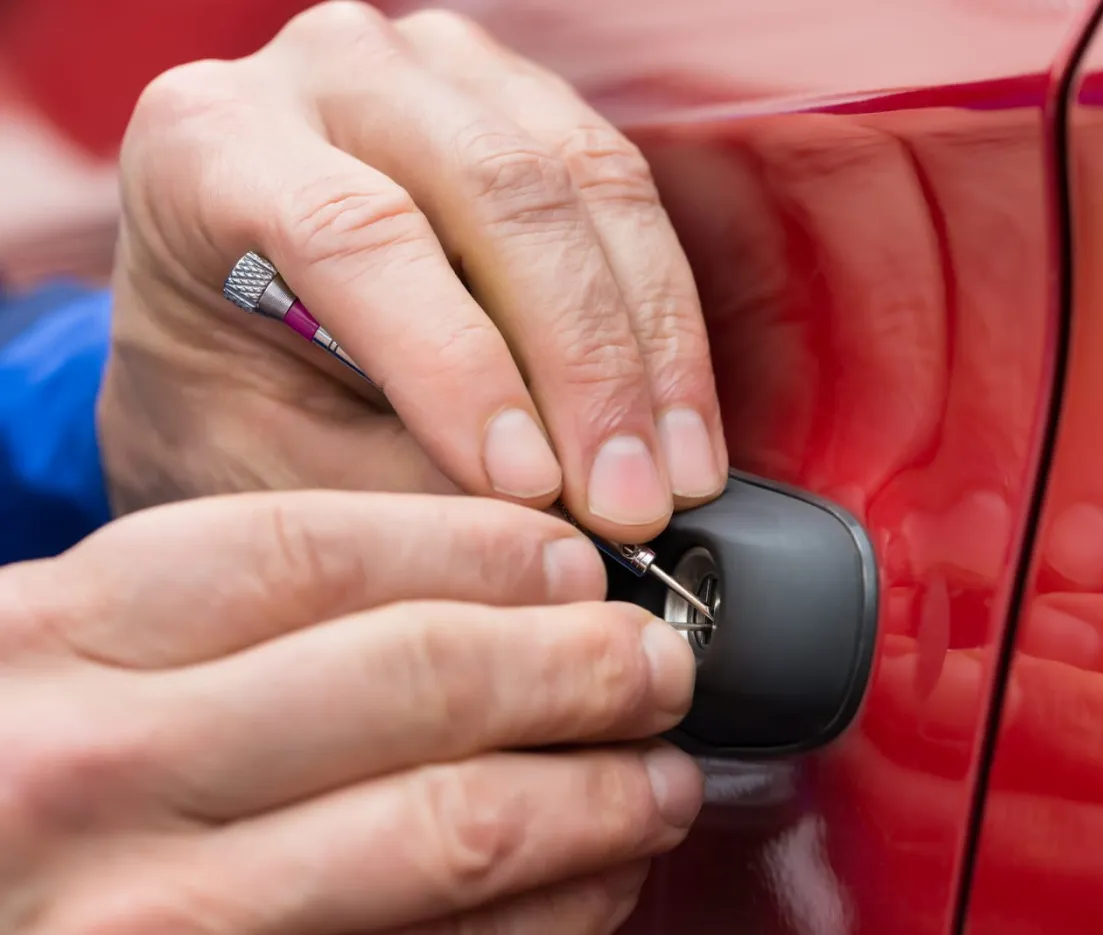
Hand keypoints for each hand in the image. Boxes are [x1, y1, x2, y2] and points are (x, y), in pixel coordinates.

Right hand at [0, 490, 701, 933]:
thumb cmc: (9, 781)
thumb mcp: (55, 668)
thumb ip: (209, 620)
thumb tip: (469, 584)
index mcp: (54, 641)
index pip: (316, 550)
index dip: (481, 549)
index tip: (573, 561)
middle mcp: (100, 772)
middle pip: (415, 680)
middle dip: (581, 666)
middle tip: (658, 663)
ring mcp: (160, 918)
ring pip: (451, 831)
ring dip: (598, 800)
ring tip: (661, 778)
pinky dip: (550, 916)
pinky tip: (594, 884)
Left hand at [99, 1, 726, 541]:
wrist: (234, 327)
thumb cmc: (230, 399)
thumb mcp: (266, 457)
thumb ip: (394, 484)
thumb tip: (545, 531)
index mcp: (209, 143)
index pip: (355, 232)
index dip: (458, 363)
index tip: (530, 484)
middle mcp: (330, 71)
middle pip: (500, 190)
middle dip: (587, 367)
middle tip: (629, 501)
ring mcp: (444, 72)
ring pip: (590, 184)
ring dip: (651, 346)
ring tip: (675, 473)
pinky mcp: (531, 102)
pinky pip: (629, 195)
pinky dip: (666, 319)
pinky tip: (680, 420)